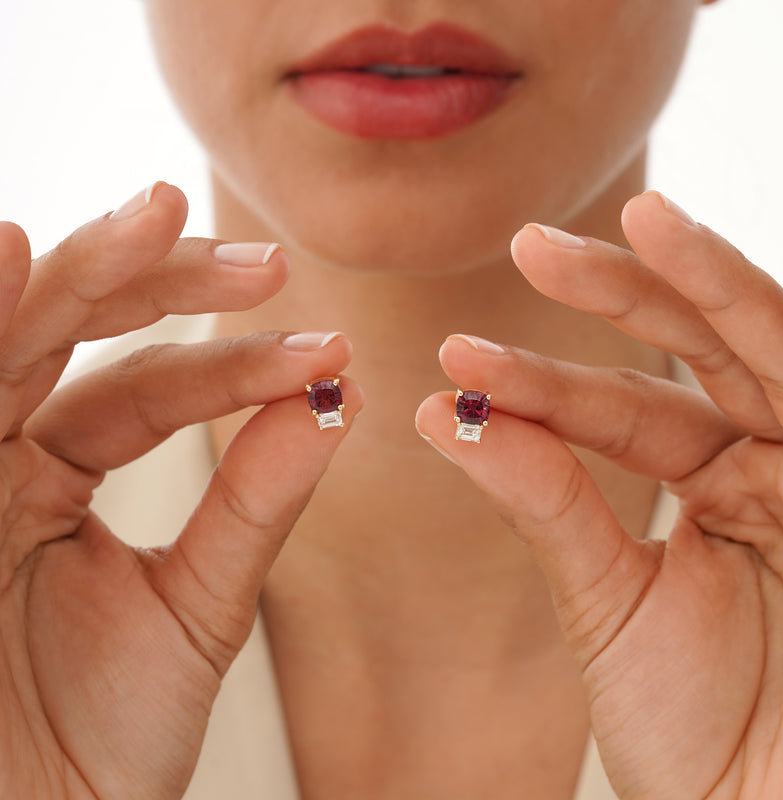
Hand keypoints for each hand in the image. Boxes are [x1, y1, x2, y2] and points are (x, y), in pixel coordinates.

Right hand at [0, 183, 361, 798]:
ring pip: (10, 343)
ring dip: (78, 276)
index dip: (235, 363)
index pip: (150, 386)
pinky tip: (10, 256)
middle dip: (155, 279)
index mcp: (57, 473)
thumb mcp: (197, 607)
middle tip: (251, 252)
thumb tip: (338, 401)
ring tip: (153, 218)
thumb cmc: (98, 742)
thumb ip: (256, 501)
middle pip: (74, 332)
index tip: (327, 350)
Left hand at [416, 191, 782, 798]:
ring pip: (771, 350)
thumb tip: (450, 413)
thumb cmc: (704, 734)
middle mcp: (773, 459)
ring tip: (647, 220)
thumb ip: (549, 502)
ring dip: (711, 283)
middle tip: (530, 245)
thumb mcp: (610, 605)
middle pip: (692, 349)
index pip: (616, 406)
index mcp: (711, 481)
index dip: (538, 382)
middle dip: (621, 293)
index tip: (456, 359)